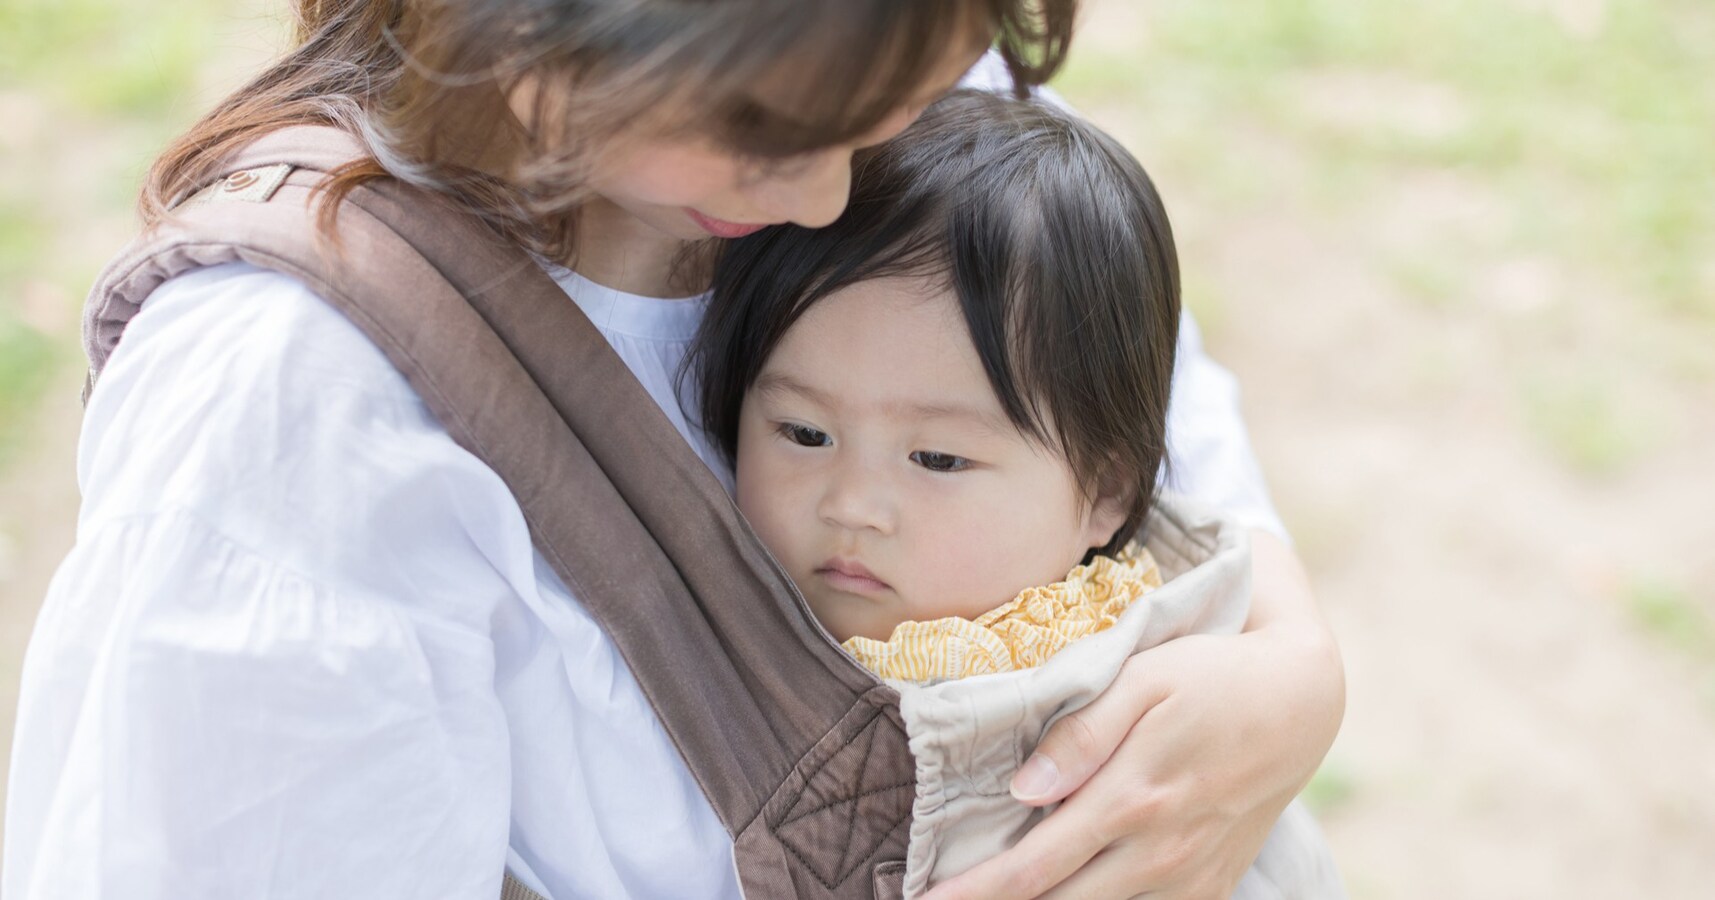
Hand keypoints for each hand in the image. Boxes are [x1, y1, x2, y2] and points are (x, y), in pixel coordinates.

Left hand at [920, 531, 1344, 898]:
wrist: (1302, 703)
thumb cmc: (1211, 677)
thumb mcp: (1144, 679)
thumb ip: (1081, 735)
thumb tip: (1023, 790)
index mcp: (1132, 800)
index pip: (1033, 867)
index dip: (974, 892)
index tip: (924, 899)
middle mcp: (1160, 853)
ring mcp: (1189, 878)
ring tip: (998, 897)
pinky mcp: (1211, 886)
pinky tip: (1069, 894)